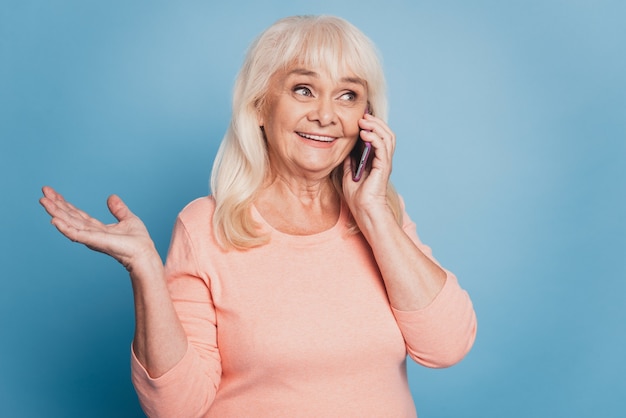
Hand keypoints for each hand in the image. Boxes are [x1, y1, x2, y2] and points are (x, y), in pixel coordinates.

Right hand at [39, 186, 159, 272]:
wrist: (144, 253)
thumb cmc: (138, 241)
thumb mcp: (128, 219)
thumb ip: (118, 209)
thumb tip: (111, 196)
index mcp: (97, 228)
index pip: (77, 214)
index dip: (65, 203)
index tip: (53, 192)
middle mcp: (91, 233)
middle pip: (69, 217)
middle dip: (56, 205)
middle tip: (43, 192)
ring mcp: (91, 238)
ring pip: (69, 223)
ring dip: (56, 213)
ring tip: (43, 201)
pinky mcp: (95, 241)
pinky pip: (76, 234)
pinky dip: (65, 228)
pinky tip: (54, 220)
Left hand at [342, 113, 395, 216]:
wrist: (363, 210)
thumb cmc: (357, 197)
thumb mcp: (348, 174)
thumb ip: (349, 162)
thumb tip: (346, 150)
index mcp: (376, 160)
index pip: (378, 137)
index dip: (371, 126)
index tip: (360, 118)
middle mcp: (383, 160)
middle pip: (386, 134)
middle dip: (375, 122)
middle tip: (363, 115)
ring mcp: (385, 162)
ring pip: (387, 137)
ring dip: (376, 126)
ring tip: (364, 120)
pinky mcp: (384, 166)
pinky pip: (382, 147)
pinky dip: (375, 137)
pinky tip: (365, 133)